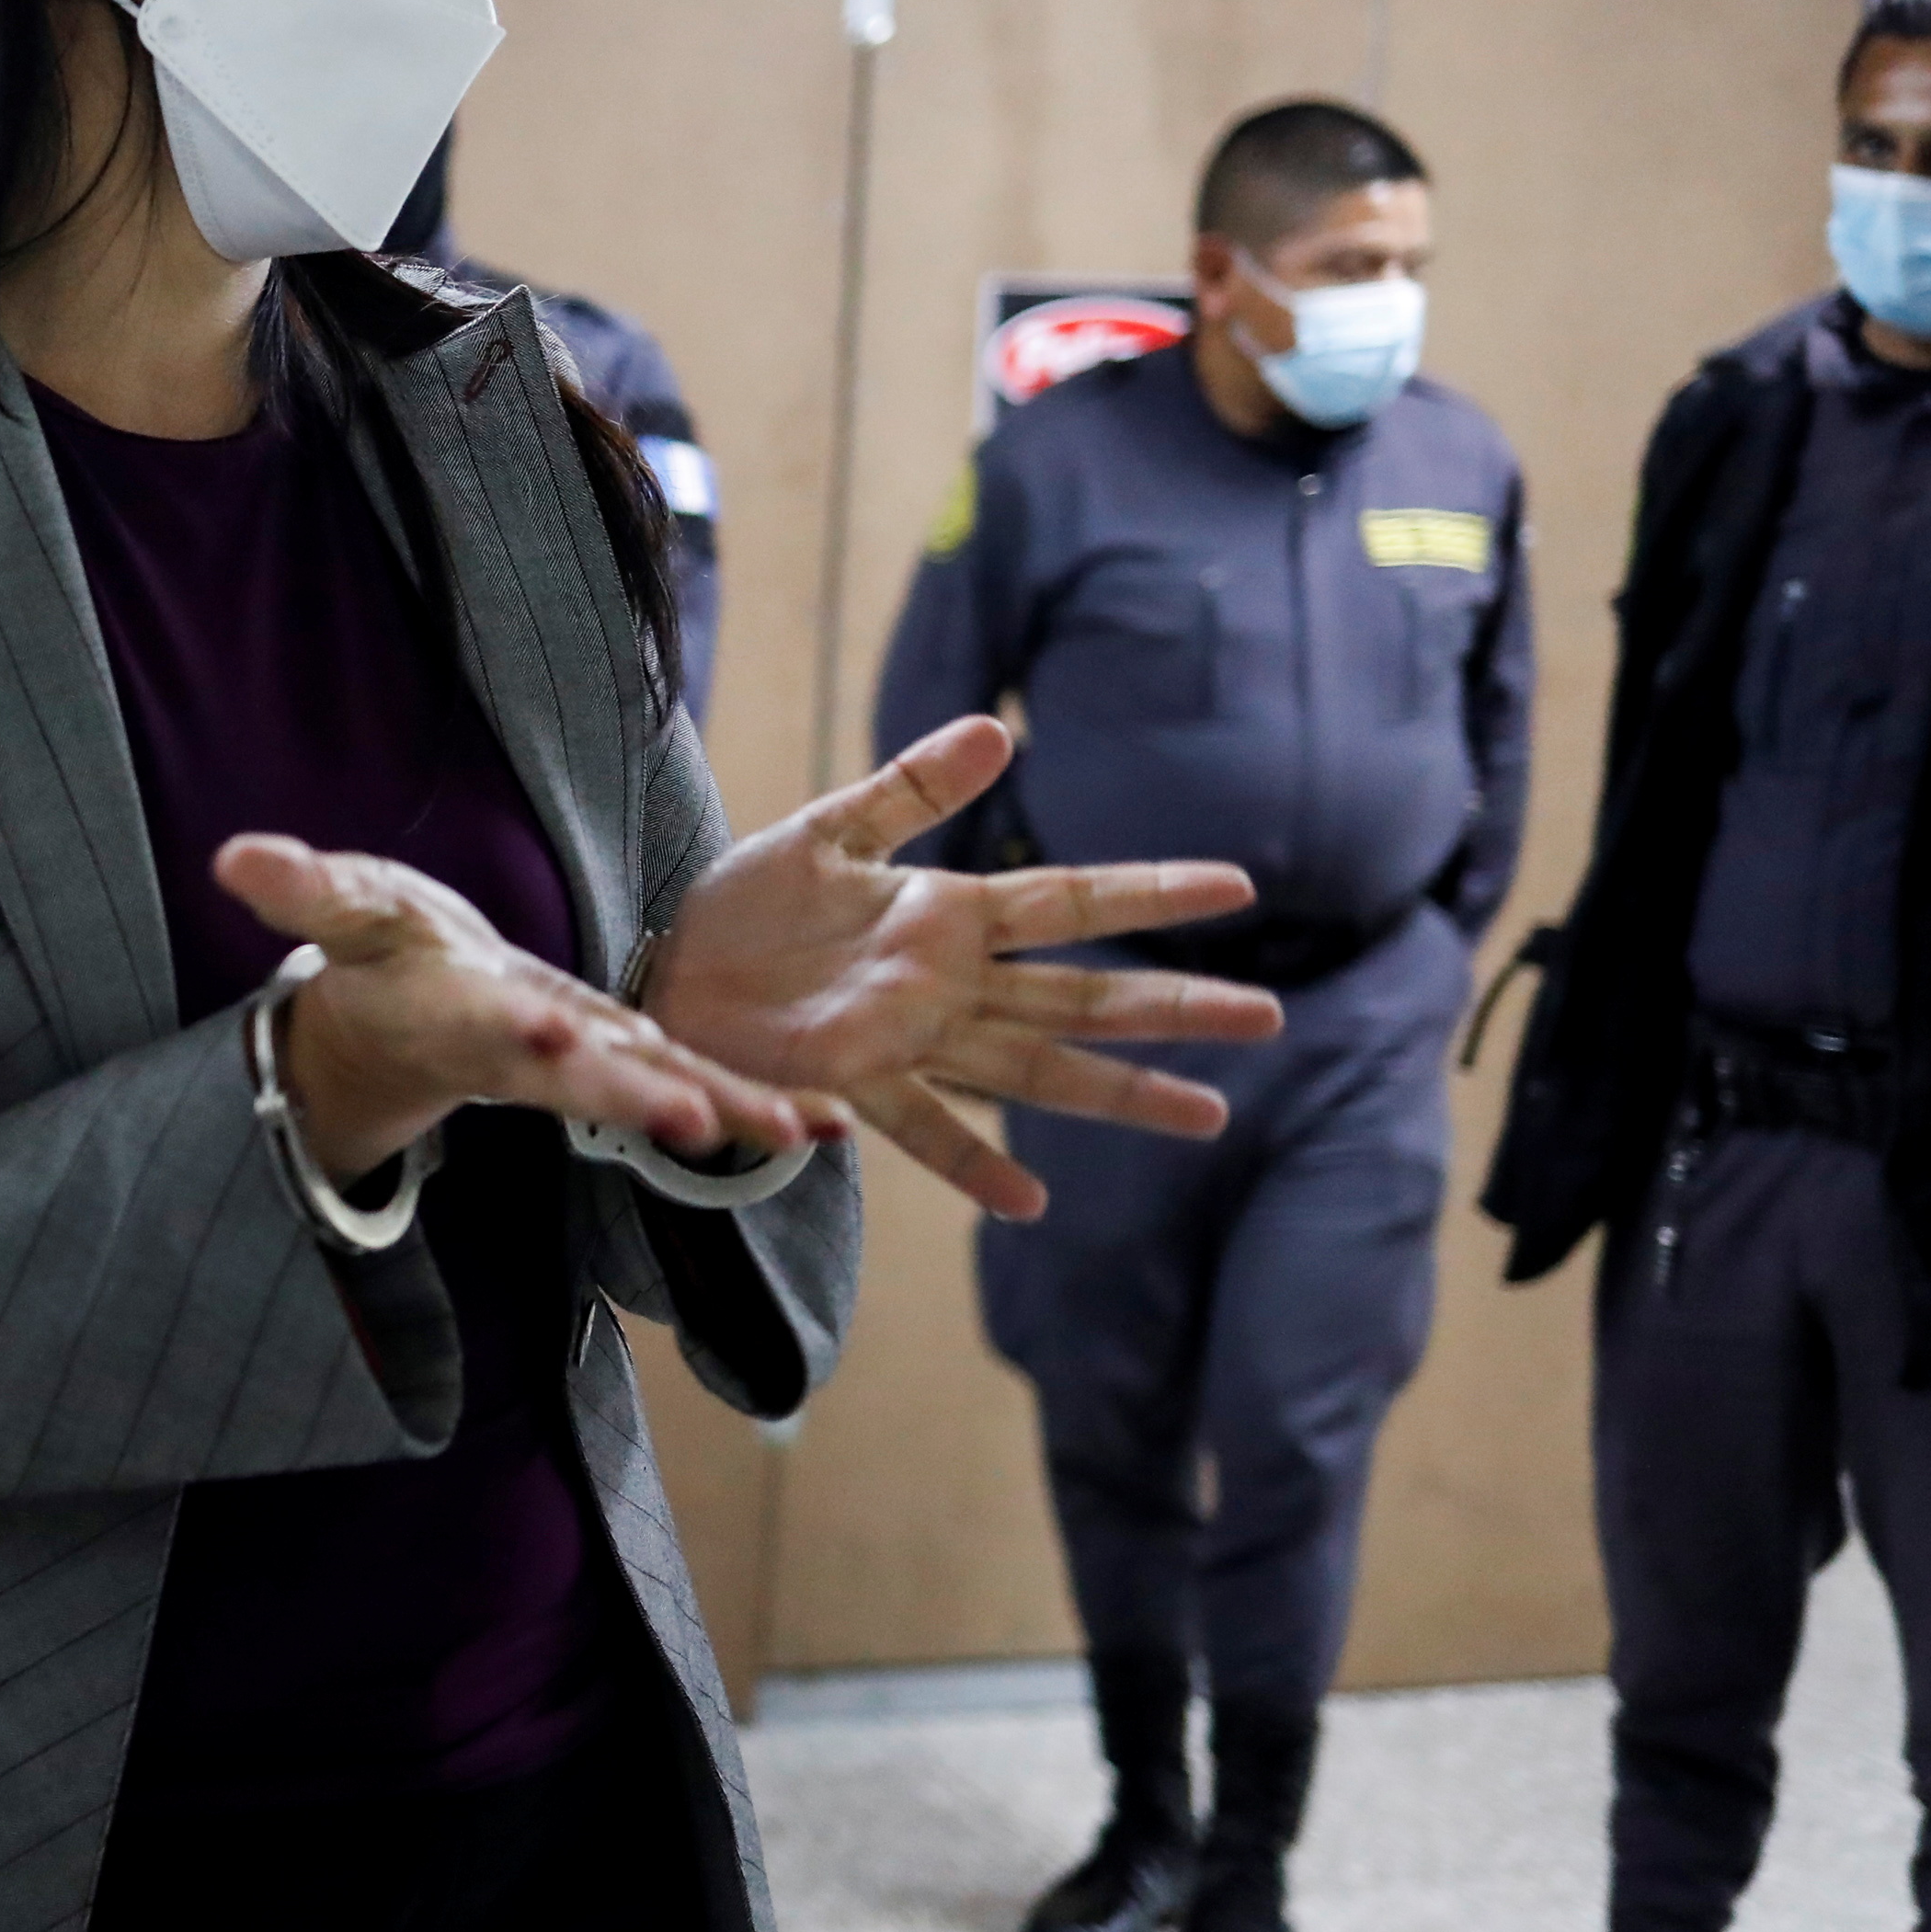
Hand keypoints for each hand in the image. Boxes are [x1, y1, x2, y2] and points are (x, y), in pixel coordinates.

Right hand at [216, 834, 847, 1186]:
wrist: (408, 1020)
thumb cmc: (381, 956)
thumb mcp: (346, 910)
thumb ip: (302, 886)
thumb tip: (232, 856)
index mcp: (463, 1010)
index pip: (491, 1021)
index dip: (522, 1030)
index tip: (551, 1036)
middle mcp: (530, 1048)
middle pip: (589, 1078)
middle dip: (641, 1096)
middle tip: (699, 1120)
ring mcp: (583, 1063)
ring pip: (658, 1092)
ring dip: (729, 1113)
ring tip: (803, 1130)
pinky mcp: (625, 1060)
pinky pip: (699, 1087)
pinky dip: (760, 1107)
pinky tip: (834, 1120)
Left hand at [641, 715, 1284, 1221]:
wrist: (664, 961)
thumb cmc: (745, 902)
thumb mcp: (828, 830)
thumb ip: (912, 787)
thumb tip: (998, 729)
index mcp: (947, 914)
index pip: (1069, 900)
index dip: (1149, 891)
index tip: (1238, 885)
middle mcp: (948, 984)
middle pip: (1083, 996)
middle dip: (1172, 1005)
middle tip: (1265, 1016)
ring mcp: (911, 1039)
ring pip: (1036, 1066)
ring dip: (1119, 1092)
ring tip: (1206, 1113)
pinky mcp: (853, 1080)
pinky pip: (924, 1128)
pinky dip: (973, 1163)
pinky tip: (1028, 1202)